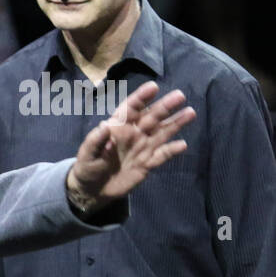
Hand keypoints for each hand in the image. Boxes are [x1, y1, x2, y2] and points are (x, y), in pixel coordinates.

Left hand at [66, 81, 194, 213]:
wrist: (93, 190)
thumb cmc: (87, 167)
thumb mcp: (87, 154)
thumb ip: (95, 140)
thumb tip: (105, 124)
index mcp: (118, 128)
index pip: (130, 109)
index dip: (141, 97)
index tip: (153, 87)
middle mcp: (133, 134)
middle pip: (151, 117)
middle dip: (165, 106)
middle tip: (180, 95)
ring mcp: (142, 148)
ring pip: (161, 132)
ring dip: (175, 123)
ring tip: (190, 112)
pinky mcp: (147, 164)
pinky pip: (162, 155)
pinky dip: (172, 150)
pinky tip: (182, 145)